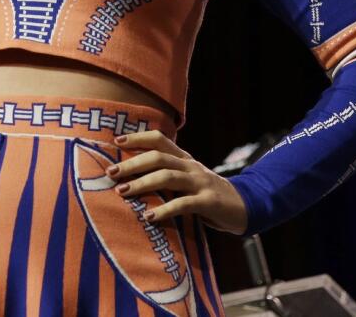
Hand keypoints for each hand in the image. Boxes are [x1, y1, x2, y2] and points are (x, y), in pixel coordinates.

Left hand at [107, 129, 248, 235]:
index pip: (160, 139)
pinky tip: (149, 217)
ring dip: (143, 183)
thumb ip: (167, 175)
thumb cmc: (206, 194)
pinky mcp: (208, 202)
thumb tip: (130, 177)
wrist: (244, 206)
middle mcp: (191, 166)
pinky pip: (184, 204)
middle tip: (111, 172)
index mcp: (184, 158)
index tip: (116, 140)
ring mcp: (200, 182)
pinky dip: (165, 210)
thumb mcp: (187, 180)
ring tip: (123, 192)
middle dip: (133, 163)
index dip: (138, 137)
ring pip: (168, 176)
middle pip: (159, 157)